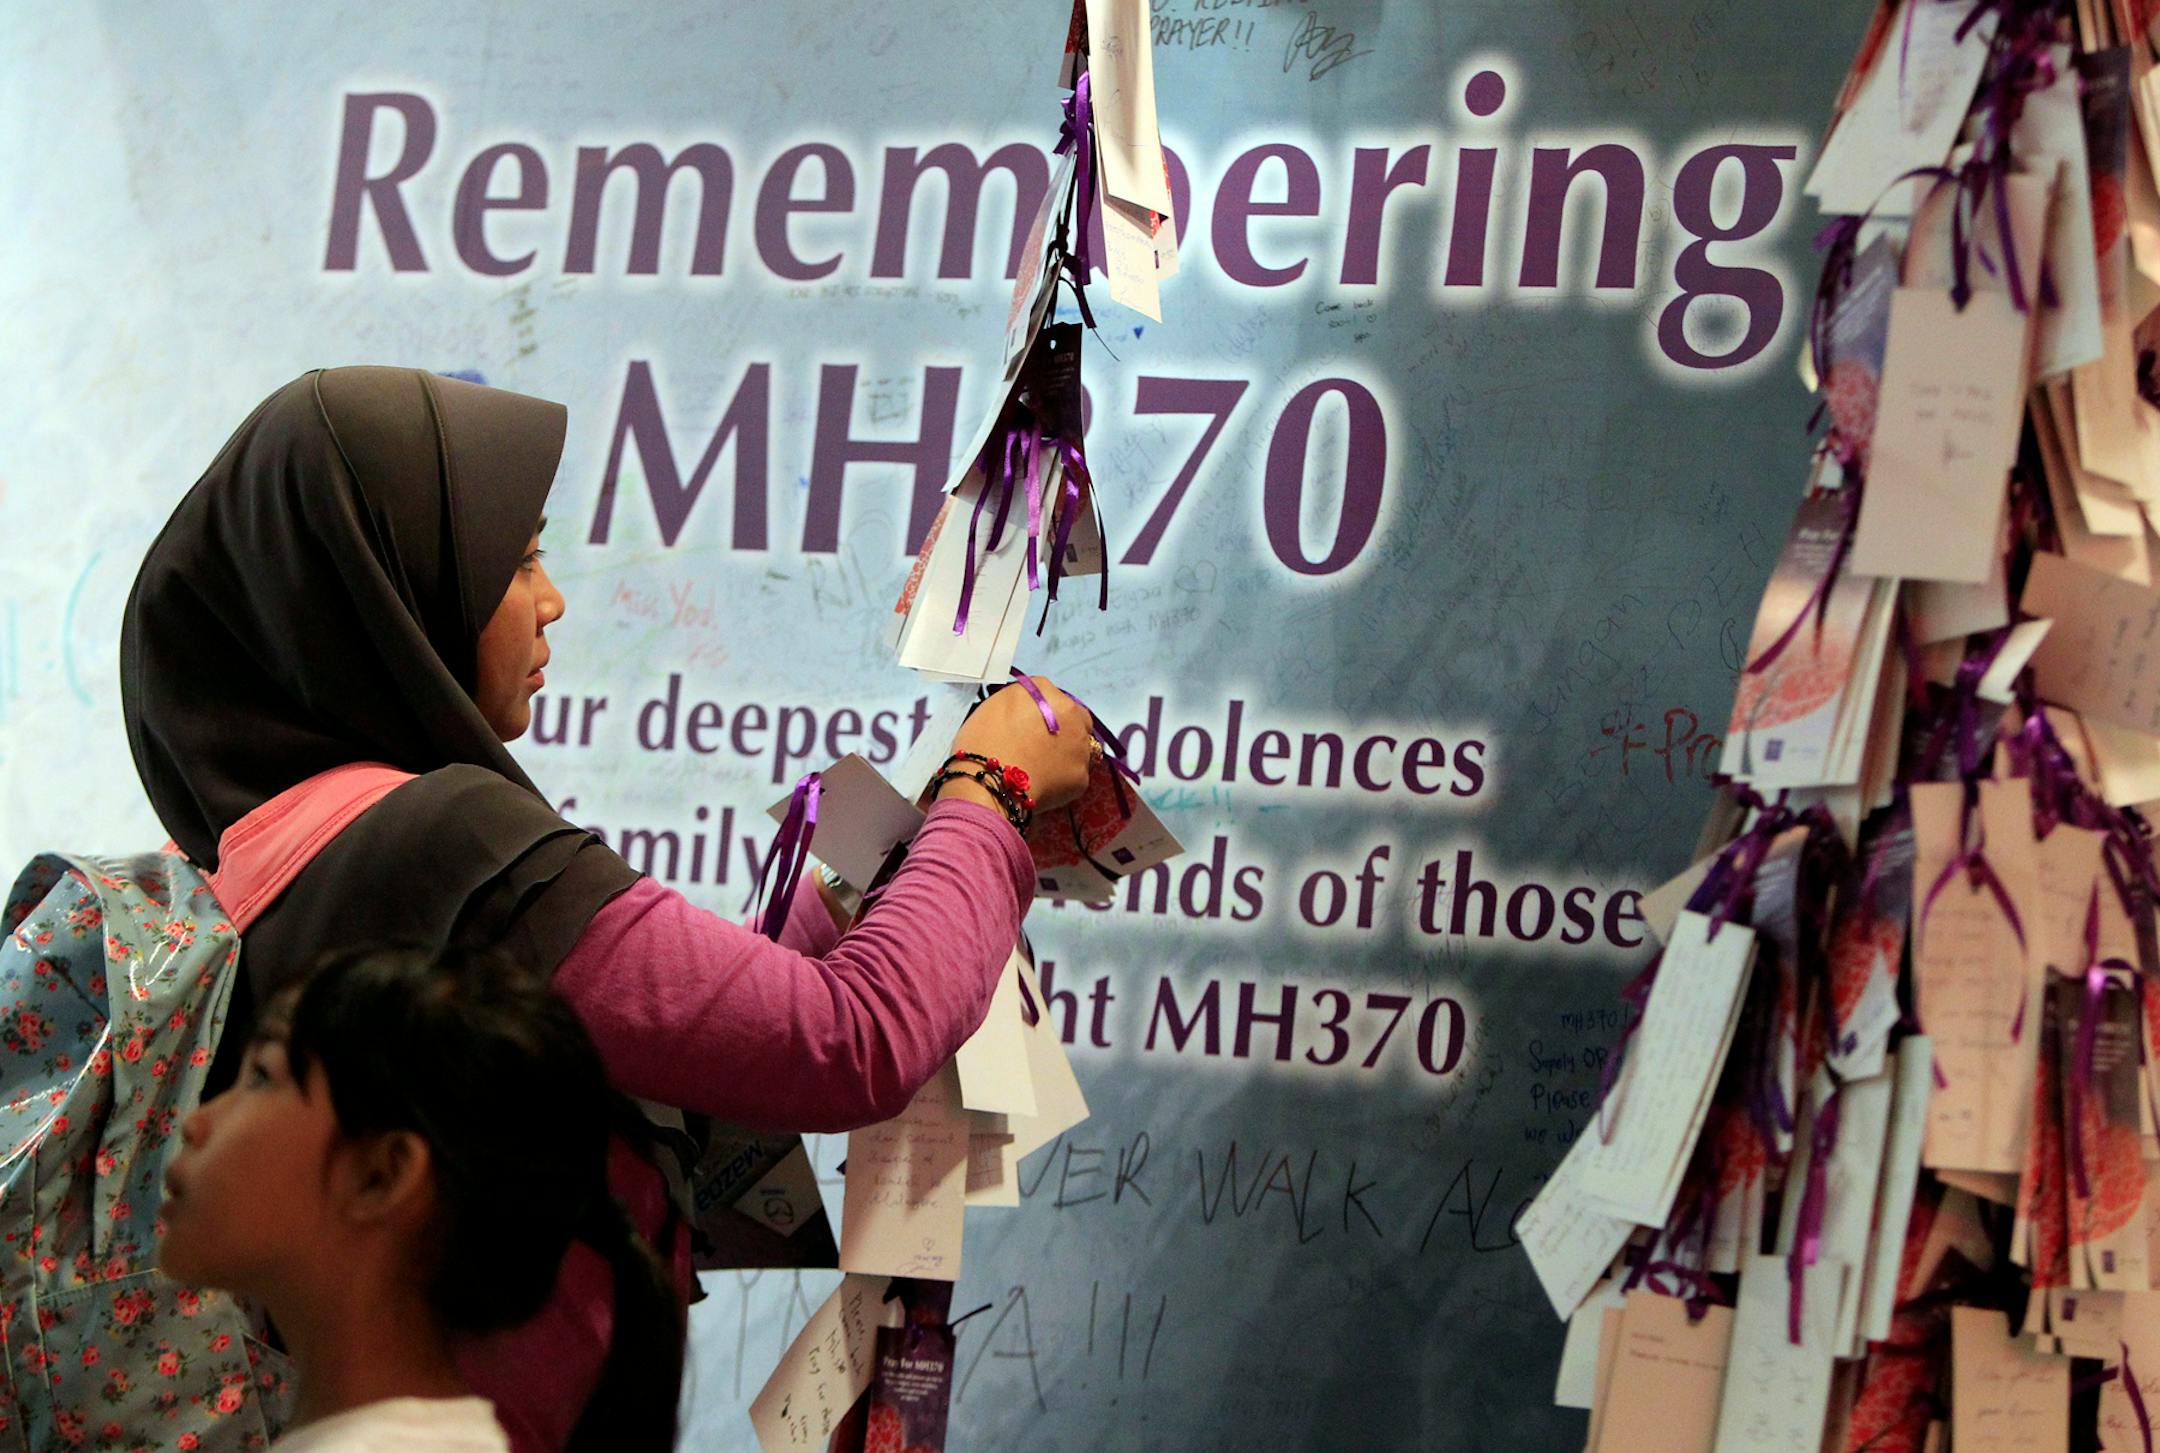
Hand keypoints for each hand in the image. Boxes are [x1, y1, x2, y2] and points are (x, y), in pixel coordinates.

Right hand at [944, 677, 1094, 812]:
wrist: (991, 781)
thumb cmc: (985, 742)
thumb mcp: (995, 704)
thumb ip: (1020, 699)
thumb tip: (1028, 707)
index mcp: (1048, 694)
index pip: (1052, 697)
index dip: (1042, 713)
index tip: (1030, 726)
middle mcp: (1072, 715)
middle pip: (1076, 719)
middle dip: (1064, 730)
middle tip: (1041, 747)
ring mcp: (1081, 747)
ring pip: (1079, 748)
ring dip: (1065, 755)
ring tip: (1038, 769)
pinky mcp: (1081, 777)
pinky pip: (1073, 776)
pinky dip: (1061, 780)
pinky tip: (1041, 784)